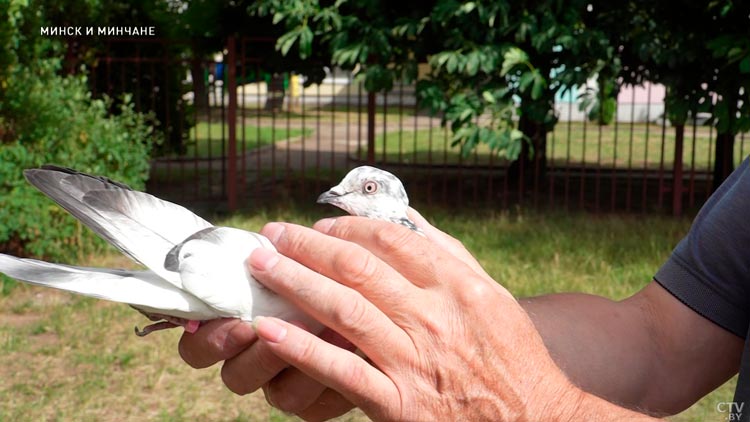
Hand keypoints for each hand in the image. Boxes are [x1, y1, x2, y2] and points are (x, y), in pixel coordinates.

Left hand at [243, 215, 582, 419]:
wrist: (534, 420)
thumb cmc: (511, 354)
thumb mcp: (491, 294)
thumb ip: (447, 252)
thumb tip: (406, 215)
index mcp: (457, 285)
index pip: (390, 239)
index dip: (347, 226)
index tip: (320, 224)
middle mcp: (433, 316)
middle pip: (357, 267)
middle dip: (307, 245)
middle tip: (272, 234)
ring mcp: (413, 360)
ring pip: (343, 309)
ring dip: (295, 282)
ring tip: (261, 266)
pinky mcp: (399, 404)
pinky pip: (342, 371)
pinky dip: (303, 349)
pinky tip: (271, 330)